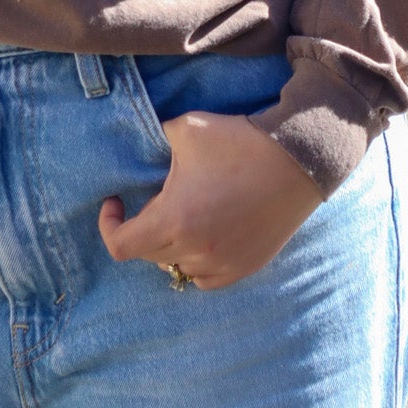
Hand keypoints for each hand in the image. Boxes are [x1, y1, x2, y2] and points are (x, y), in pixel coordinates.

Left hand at [99, 112, 323, 290]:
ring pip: (177, 267)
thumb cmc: (239, 142)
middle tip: (156, 199)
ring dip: (169, 246)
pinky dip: (196, 262)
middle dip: (142, 228)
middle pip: (148, 254)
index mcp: (174, 219)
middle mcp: (195, 250)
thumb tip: (147, 148)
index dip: (109, 224)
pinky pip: (205, 279)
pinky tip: (203, 237)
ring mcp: (222, 264)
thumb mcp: (185, 129)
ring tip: (181, 216)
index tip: (116, 202)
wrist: (297, 159)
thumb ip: (156, 141)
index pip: (121, 245)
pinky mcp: (245, 267)